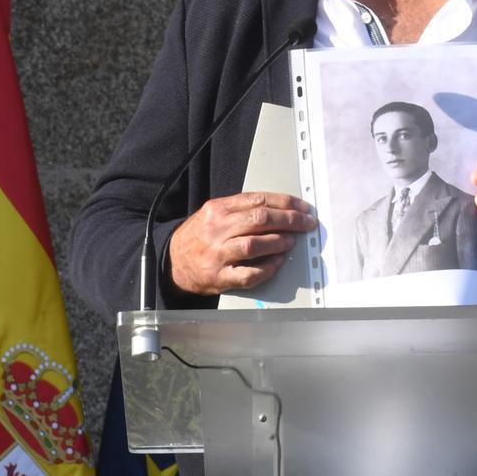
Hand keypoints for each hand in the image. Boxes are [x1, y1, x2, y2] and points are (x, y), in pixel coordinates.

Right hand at [168, 192, 316, 294]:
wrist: (171, 261)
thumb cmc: (198, 237)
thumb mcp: (214, 214)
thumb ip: (241, 209)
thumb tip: (278, 209)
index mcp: (218, 209)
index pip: (258, 199)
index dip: (285, 203)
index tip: (302, 207)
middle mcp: (217, 229)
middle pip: (259, 219)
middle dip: (289, 220)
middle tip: (305, 223)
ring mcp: (217, 254)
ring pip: (253, 245)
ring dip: (278, 242)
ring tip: (291, 241)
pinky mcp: (219, 277)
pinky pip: (248, 273)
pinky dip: (267, 268)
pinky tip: (277, 263)